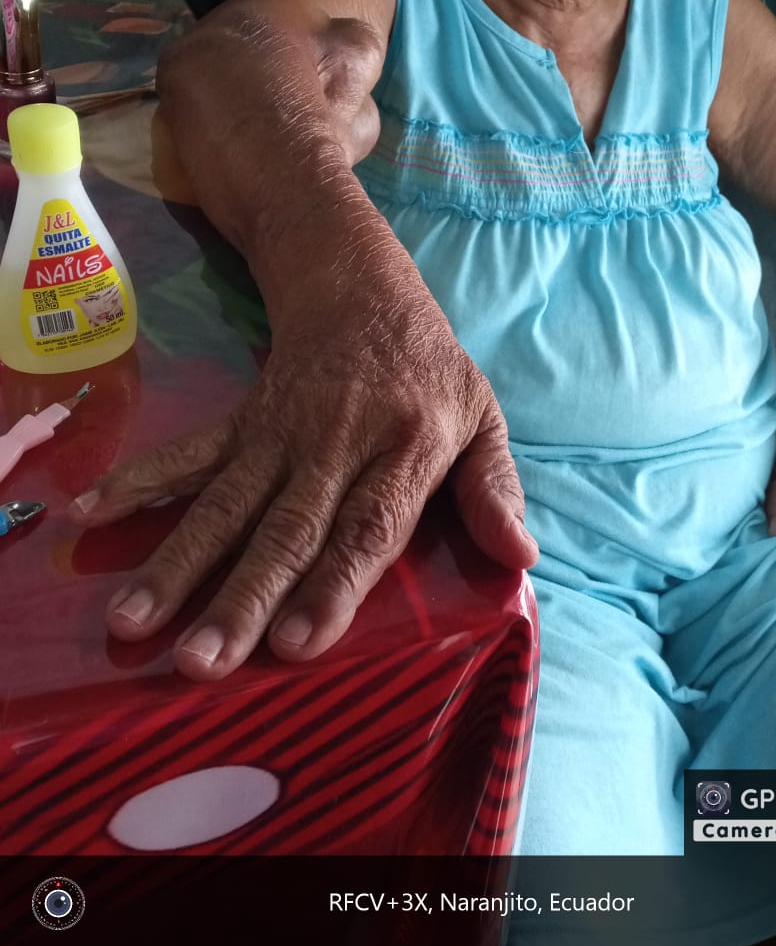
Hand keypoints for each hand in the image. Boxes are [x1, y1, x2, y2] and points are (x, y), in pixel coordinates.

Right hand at [70, 216, 537, 680]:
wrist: (358, 284)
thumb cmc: (428, 371)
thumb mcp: (481, 416)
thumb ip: (494, 487)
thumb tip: (520, 555)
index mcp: (404, 449)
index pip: (367, 528)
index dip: (332, 586)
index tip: (296, 644)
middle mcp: (335, 444)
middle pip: (286, 530)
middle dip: (241, 598)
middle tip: (203, 661)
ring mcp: (279, 432)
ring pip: (226, 504)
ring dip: (178, 563)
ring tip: (134, 621)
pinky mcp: (241, 420)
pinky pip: (186, 454)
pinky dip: (136, 484)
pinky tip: (86, 516)